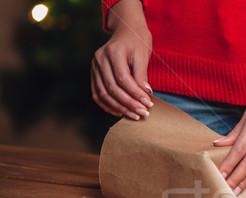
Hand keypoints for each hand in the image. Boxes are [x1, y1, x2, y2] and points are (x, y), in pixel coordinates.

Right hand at [91, 0, 152, 119]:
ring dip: (119, 108)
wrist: (126, 31)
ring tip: (134, 115)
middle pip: (112, 88)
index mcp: (112, 52)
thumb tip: (145, 93)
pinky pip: (97, 94)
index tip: (148, 103)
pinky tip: (120, 113)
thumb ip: (142, 73)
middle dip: (129, 103)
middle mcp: (99, 59)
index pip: (123, 79)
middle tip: (143, 113)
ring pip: (103, 94)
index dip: (136, 94)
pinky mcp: (94, 74)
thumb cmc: (137, 41)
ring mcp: (94, 67)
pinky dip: (107, 105)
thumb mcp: (143, 53)